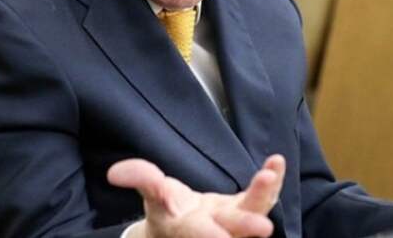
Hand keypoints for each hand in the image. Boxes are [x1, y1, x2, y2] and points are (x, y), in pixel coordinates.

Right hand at [108, 154, 285, 237]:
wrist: (183, 229)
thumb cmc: (165, 213)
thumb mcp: (151, 197)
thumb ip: (140, 180)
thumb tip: (116, 174)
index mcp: (186, 230)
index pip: (198, 234)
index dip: (208, 236)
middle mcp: (216, 231)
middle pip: (231, 230)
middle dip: (245, 225)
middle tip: (263, 228)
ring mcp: (234, 222)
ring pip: (254, 211)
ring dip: (265, 195)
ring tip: (270, 174)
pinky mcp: (247, 209)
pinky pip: (263, 197)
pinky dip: (272, 182)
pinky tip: (276, 162)